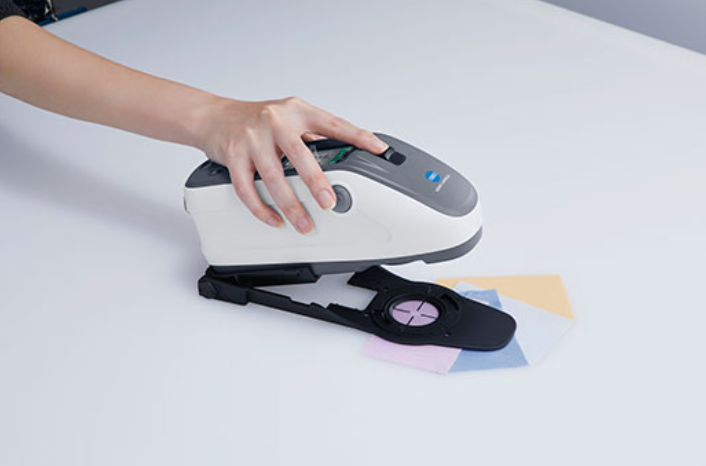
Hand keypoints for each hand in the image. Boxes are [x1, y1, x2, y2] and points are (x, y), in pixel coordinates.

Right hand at [196, 96, 387, 233]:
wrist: (214, 117)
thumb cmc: (256, 120)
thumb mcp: (289, 118)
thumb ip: (313, 135)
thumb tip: (347, 157)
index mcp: (296, 111)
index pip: (333, 123)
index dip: (358, 136)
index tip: (378, 149)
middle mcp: (275, 121)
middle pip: (299, 154)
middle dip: (316, 181)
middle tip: (329, 203)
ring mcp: (252, 138)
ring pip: (273, 177)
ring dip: (290, 205)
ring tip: (304, 223)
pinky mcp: (232, 155)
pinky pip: (247, 188)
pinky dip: (261, 208)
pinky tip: (274, 219)